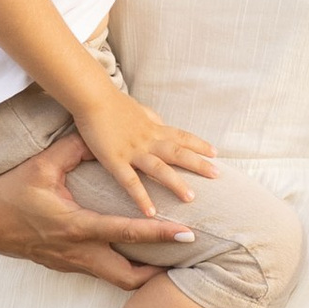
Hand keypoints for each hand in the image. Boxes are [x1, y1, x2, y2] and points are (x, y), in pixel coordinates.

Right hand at [0, 133, 192, 284]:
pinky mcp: (67, 266)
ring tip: (169, 262)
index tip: (187, 232)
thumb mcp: (42, 165)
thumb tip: (101, 133)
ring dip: (143, 275)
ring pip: (116, 281)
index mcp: (75, 225)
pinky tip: (139, 259)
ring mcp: (71, 263)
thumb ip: (75, 148)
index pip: (125, 233)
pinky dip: (123, 270)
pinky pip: (102, 274)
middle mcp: (77, 251)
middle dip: (159, 274)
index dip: (159, 234)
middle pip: (127, 277)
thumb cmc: (12, 190)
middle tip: (184, 258)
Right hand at [74, 83, 219, 220]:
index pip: (181, 136)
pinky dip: (141, 197)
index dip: (198, 144)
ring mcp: (132, 150)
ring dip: (176, 183)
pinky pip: (130, 181)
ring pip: (159, 168)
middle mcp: (147, 139)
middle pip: (178, 152)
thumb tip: (159, 121)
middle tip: (217, 175)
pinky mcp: (114, 159)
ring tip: (191, 198)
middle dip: (198, 164)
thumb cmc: (110, 101)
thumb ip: (149, 118)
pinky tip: (151, 213)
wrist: (91, 95)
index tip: (215, 153)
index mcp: (152, 128)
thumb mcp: (136, 109)